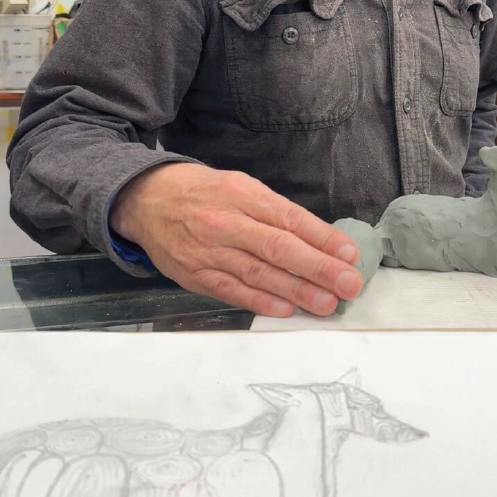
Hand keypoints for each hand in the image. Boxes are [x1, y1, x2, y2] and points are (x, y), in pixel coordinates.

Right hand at [110, 163, 362, 317]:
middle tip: (349, 283)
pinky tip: (286, 309)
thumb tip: (319, 240)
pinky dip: (260, 302)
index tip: (350, 254)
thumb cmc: (202, 193)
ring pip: (259, 274)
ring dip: (297, 291)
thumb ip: (275, 212)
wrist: (145, 200)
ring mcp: (210, 251)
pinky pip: (232, 291)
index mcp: (243, 194)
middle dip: (318, 268)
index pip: (290, 218)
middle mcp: (227, 222)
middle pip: (279, 248)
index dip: (322, 238)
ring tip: (327, 302)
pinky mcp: (196, 274)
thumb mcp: (240, 187)